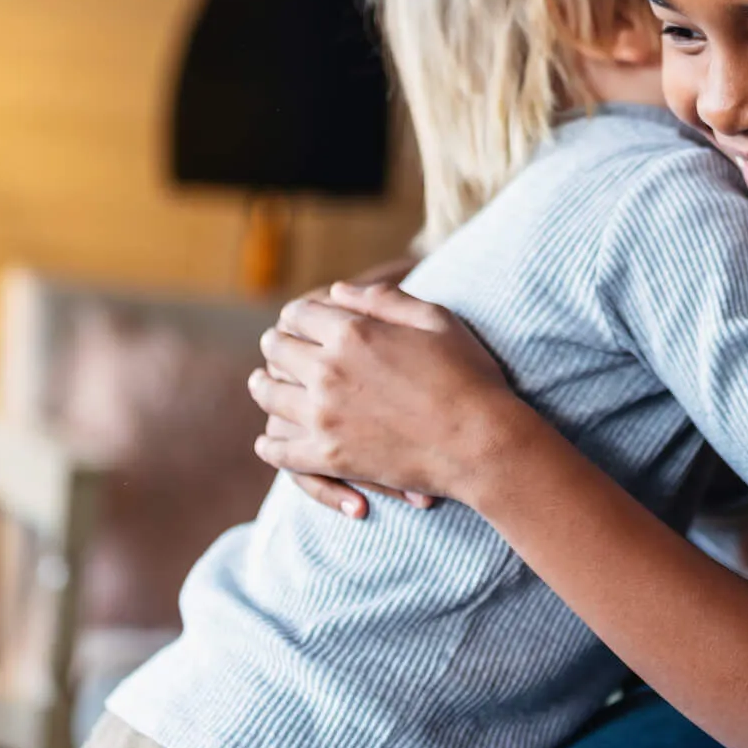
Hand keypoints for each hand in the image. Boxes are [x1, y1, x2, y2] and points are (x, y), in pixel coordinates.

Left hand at [247, 283, 535, 508]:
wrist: (482, 442)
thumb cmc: (468, 375)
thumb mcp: (435, 319)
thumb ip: (384, 300)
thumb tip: (338, 291)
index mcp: (352, 332)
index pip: (298, 314)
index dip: (297, 315)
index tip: (301, 322)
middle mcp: (328, 370)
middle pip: (276, 349)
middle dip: (278, 345)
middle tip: (281, 351)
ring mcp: (324, 416)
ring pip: (268, 394)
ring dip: (265, 386)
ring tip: (265, 386)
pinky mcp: (329, 456)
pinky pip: (278, 450)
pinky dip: (270, 444)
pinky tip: (270, 440)